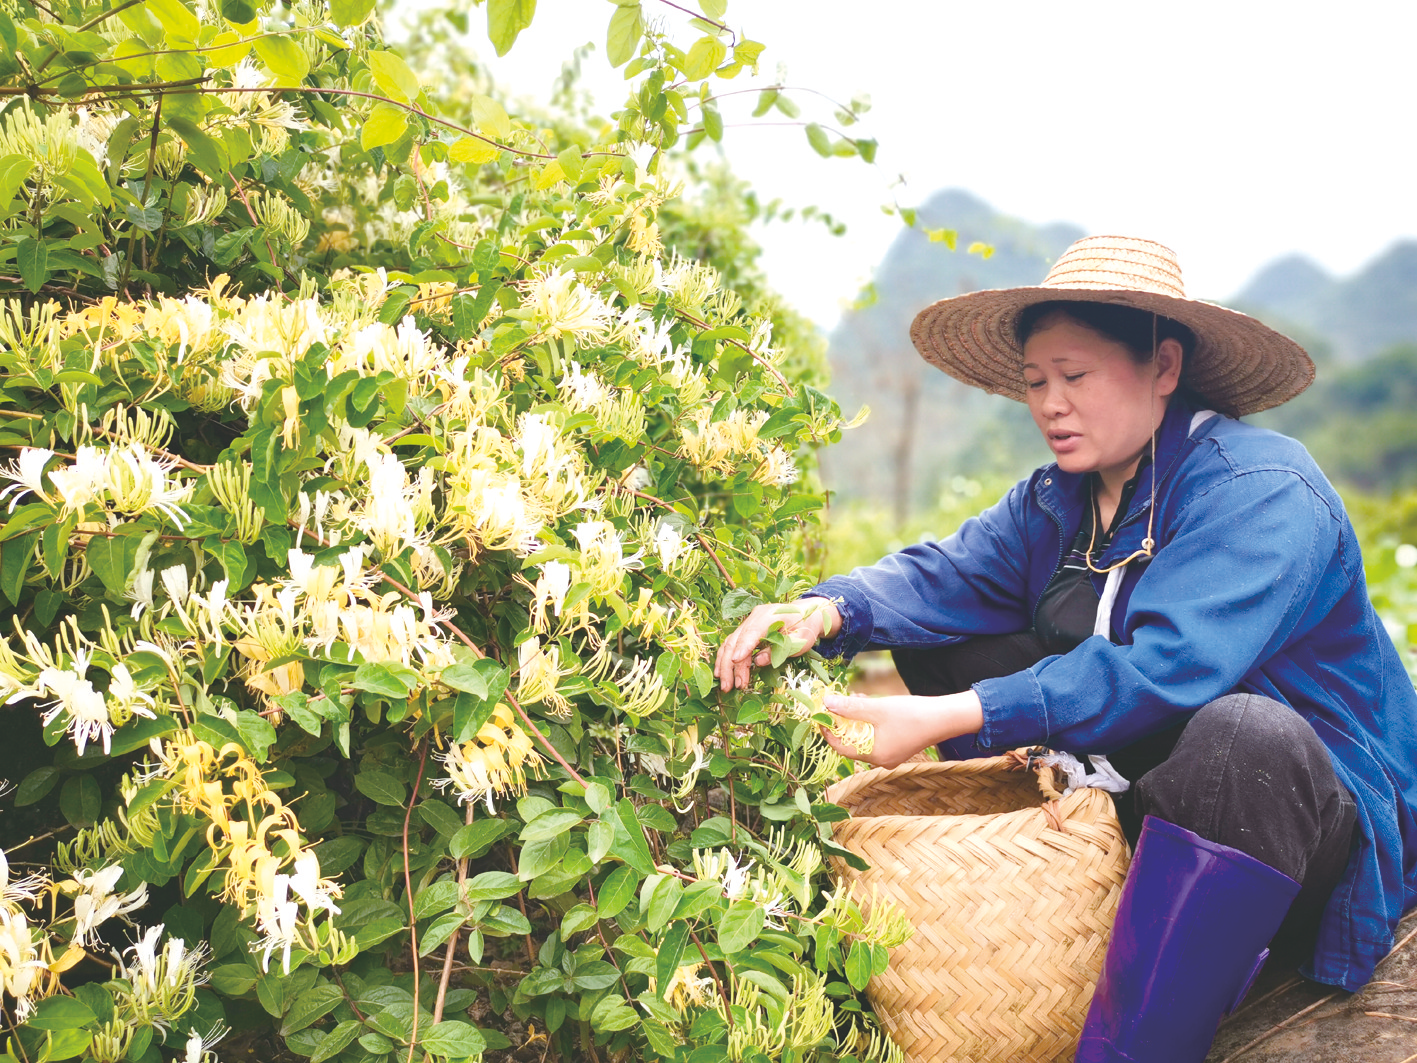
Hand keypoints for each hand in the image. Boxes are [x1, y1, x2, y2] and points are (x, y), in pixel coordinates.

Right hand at [715, 597, 840, 691]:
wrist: (807, 613)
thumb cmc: (806, 627)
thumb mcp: (799, 641)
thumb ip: (779, 650)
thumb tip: (758, 662)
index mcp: (769, 616)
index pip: (751, 632)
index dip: (742, 648)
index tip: (735, 663)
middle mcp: (755, 617)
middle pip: (736, 640)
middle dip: (730, 665)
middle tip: (730, 686)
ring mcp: (749, 622)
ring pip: (730, 643)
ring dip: (725, 665)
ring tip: (726, 685)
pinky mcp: (746, 629)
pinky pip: (732, 643)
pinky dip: (725, 659)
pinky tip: (721, 673)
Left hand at [819, 690, 984, 768]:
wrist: (945, 718)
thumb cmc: (912, 715)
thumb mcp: (878, 708)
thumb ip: (850, 707)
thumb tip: (826, 703)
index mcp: (874, 756)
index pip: (840, 747)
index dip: (828, 729)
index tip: (820, 713)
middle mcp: (880, 760)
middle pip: (851, 741)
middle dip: (843, 720)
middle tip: (837, 701)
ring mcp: (890, 754)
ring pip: (863, 735)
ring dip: (856, 718)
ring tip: (855, 698)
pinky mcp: (898, 745)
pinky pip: (875, 735)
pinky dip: (869, 720)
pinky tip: (869, 703)